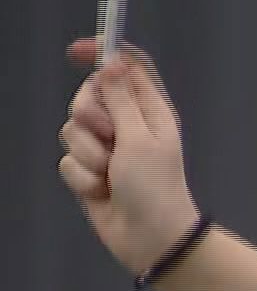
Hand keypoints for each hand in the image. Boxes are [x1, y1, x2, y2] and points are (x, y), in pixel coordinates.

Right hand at [59, 38, 202, 276]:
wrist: (149, 238)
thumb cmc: (155, 186)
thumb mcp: (140, 138)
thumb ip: (122, 99)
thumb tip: (112, 60)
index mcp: (149, 110)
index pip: (126, 66)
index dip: (102, 52)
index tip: (75, 52)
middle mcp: (127, 124)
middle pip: (88, 95)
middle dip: (90, 116)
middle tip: (111, 138)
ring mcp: (106, 148)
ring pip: (71, 128)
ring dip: (89, 153)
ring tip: (111, 172)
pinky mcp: (88, 171)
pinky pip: (68, 160)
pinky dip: (82, 177)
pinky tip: (102, 191)